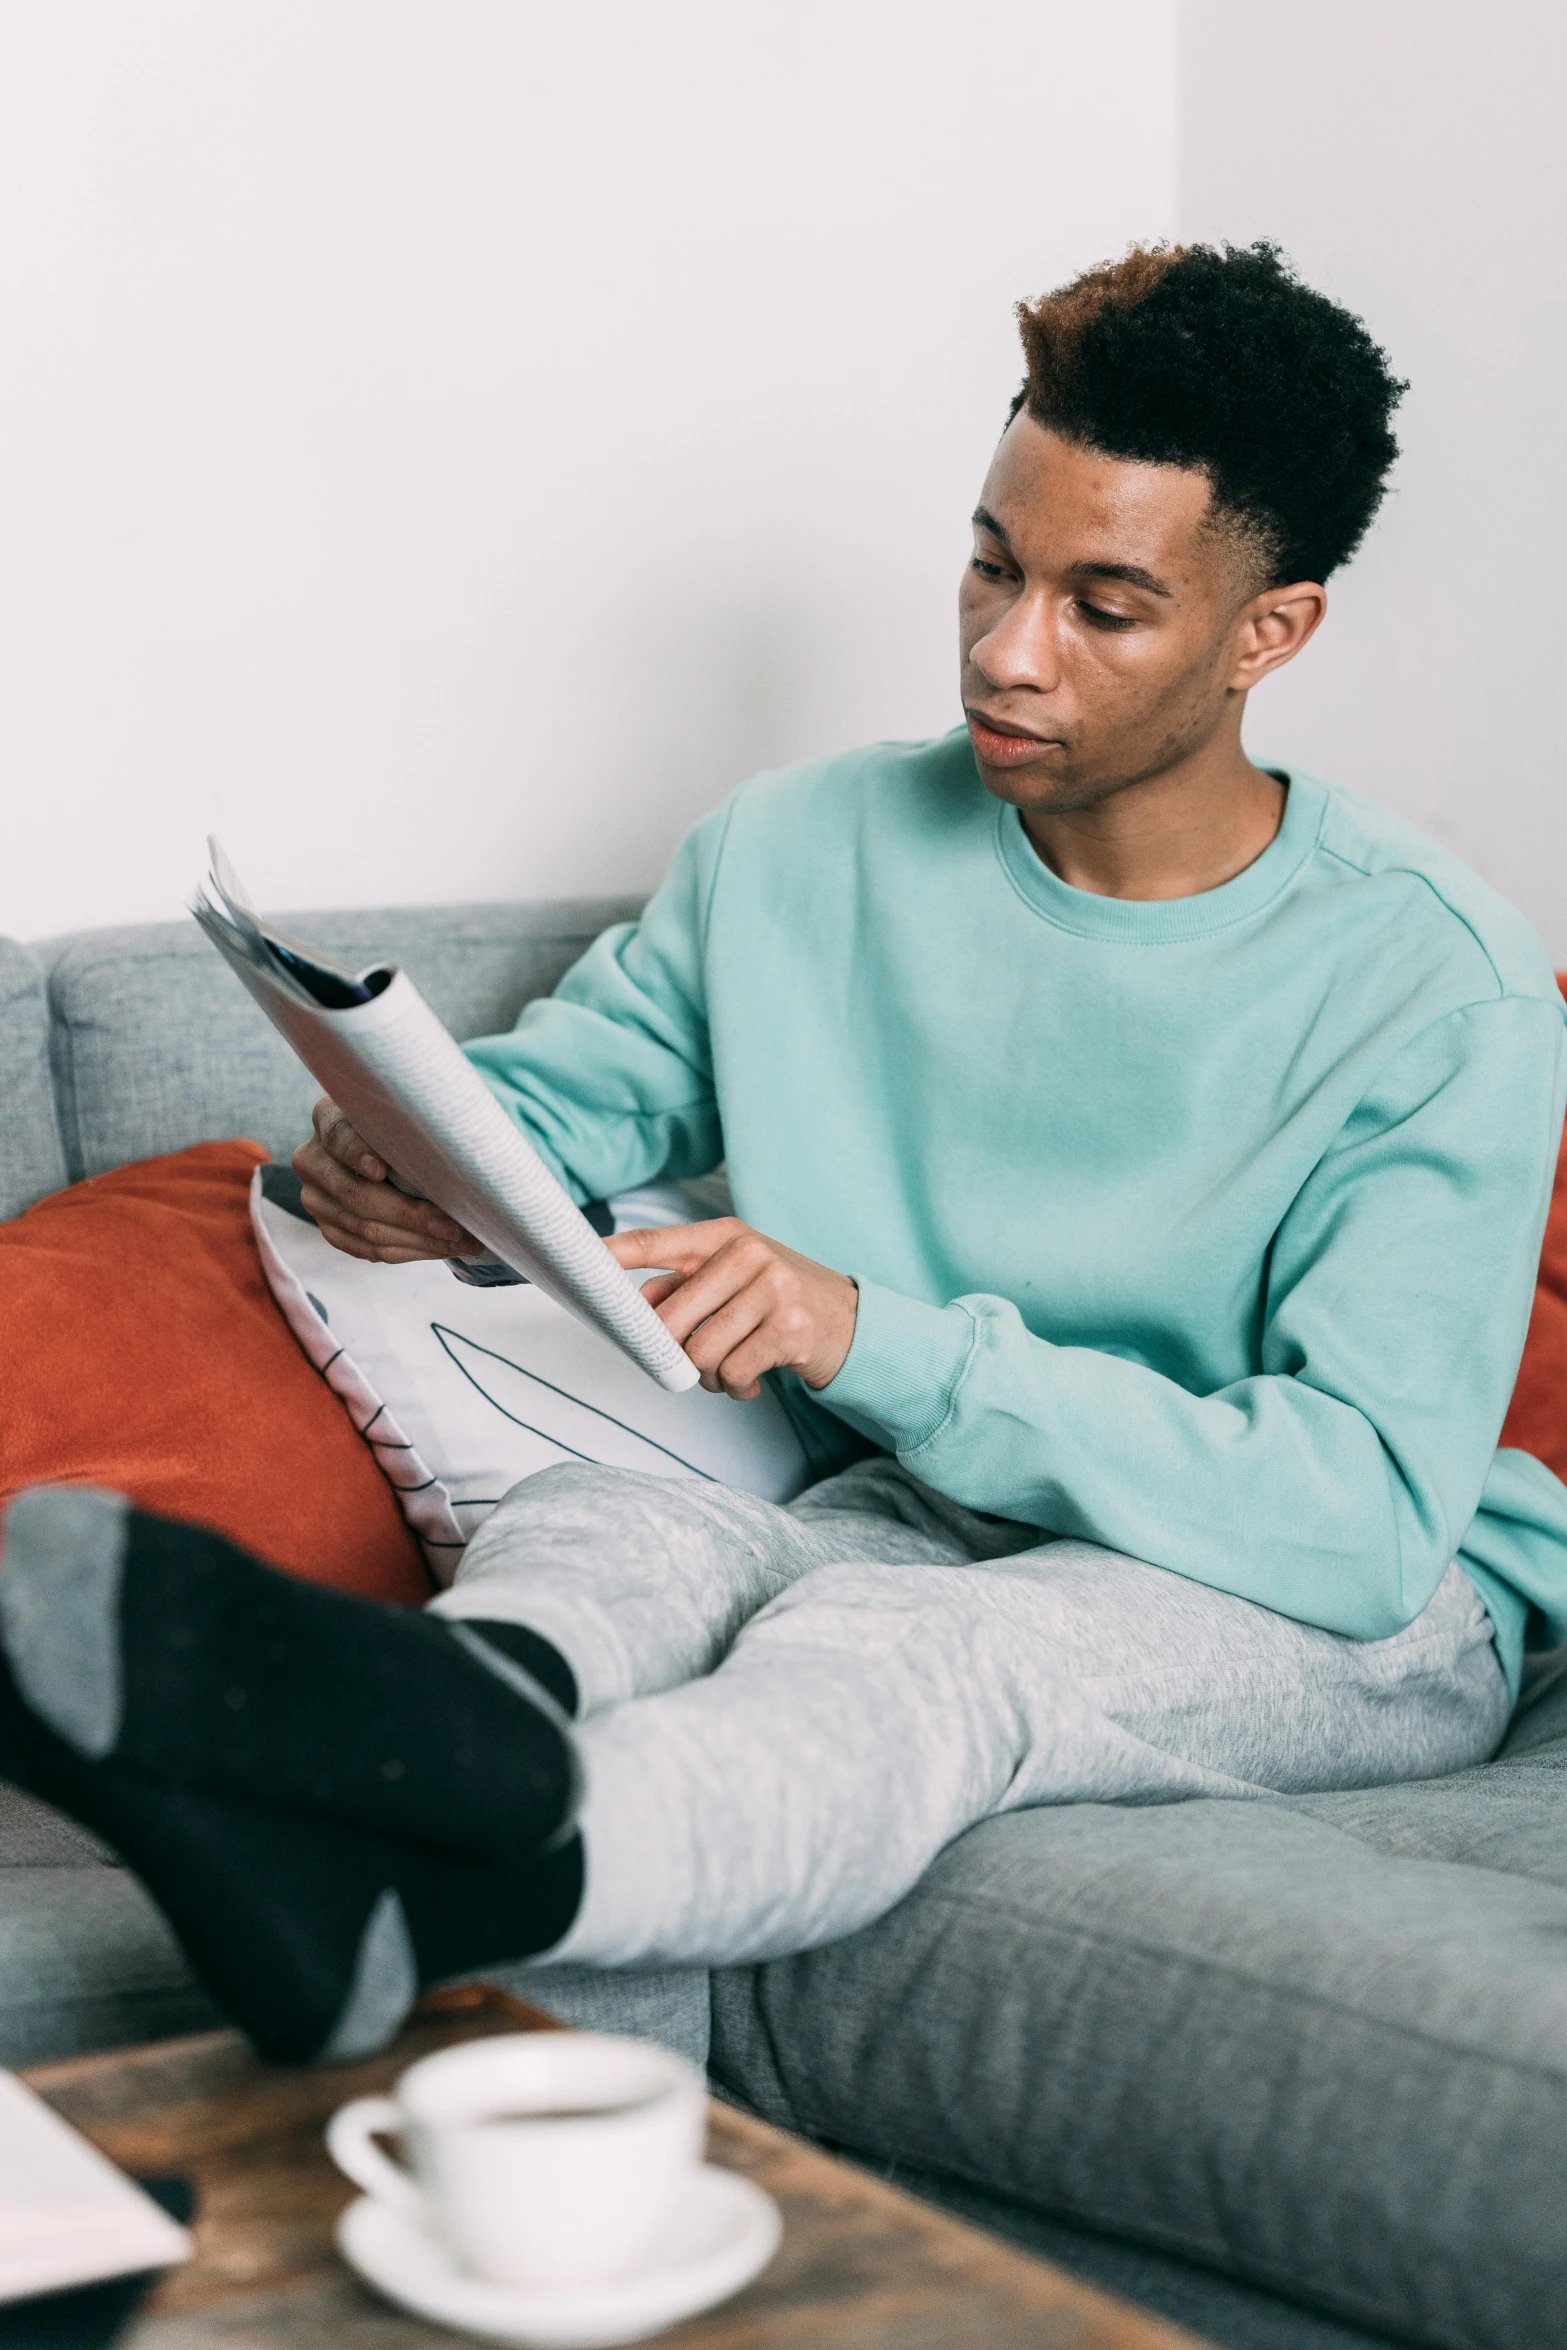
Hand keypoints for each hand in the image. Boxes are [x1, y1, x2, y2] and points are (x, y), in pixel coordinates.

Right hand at [292, 1098, 480, 1264]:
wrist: (379, 1146)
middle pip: (356, 1196)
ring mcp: (315, 1198)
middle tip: (455, 1226)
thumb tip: (454, 1151)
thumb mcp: (402, 1114)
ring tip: (462, 1243)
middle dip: (412, 1216)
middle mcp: (312, 1159)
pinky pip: (366, 1249)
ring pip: (365, 1230)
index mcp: (328, 1120)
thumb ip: (411, 1124)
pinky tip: (440, 1249)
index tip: (380, 1170)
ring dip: (419, 1241)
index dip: (357, 1154)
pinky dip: (408, 1251)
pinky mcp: (327, 1227)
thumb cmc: (401, 1126)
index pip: (339, 1137)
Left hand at [607, 1218, 857, 1398]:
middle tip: (694, 1364)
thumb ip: (685, 1288)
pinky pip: (733, 1374)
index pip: (658, 1243)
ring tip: (730, 1372)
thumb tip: (638, 1311)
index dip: (616, 1253)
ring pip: (702, 1354)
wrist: (851, 1321)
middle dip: (676, 1355)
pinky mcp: (791, 1328)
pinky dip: (737, 1388)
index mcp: (725, 1236)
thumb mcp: (733, 1283)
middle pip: (672, 1321)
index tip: (582, 1258)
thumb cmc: (777, 1302)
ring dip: (709, 1378)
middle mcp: (749, 1254)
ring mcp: (773, 1288)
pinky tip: (753, 1380)